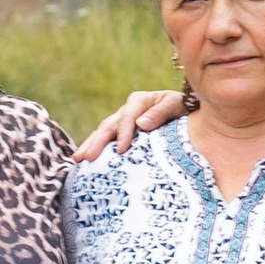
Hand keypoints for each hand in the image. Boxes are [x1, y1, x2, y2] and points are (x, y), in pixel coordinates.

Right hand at [72, 86, 190, 162]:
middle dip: (97, 142)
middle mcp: (127, 111)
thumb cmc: (183, 109)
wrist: (186, 112)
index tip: (121, 149)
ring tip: (78, 159)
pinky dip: (95, 149)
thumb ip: (160, 112)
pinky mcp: (120, 134)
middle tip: (86, 157)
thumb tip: (140, 124)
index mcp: (140, 101)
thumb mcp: (175, 106)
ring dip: (90, 146)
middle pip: (108, 126)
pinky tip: (85, 162)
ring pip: (102, 133)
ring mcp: (121, 122)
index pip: (128, 117)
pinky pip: (105, 141)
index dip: (123, 132)